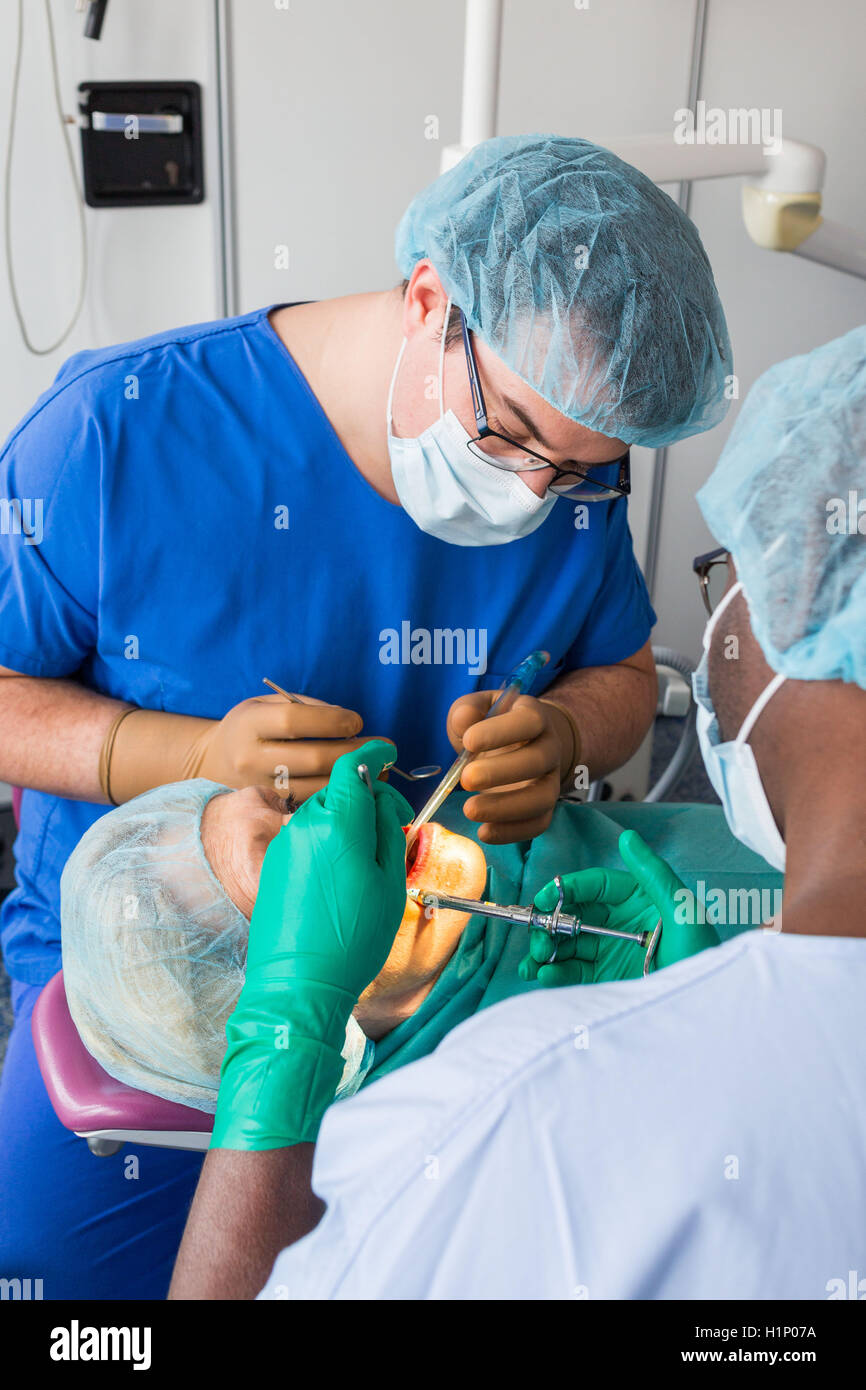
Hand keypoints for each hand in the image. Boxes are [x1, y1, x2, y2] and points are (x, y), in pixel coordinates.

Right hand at [183, 692, 389, 799]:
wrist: (212, 762)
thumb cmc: (253, 727)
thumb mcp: (268, 704)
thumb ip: (306, 708)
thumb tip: (351, 724)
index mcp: (250, 724)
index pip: (295, 721)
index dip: (332, 721)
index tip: (358, 720)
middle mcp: (251, 758)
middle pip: (312, 758)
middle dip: (355, 753)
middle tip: (386, 747)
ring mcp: (260, 789)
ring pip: (316, 788)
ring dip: (354, 780)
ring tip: (381, 770)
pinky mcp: (271, 811)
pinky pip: (311, 807)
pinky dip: (339, 799)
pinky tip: (359, 790)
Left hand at [211, 739, 412, 1149]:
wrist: (298, 984)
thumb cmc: (352, 938)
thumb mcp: (389, 883)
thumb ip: (388, 830)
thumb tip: (382, 802)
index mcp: (337, 824)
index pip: (353, 765)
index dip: (374, 753)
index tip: (390, 754)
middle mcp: (304, 825)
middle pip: (341, 792)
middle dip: (369, 801)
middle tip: (395, 829)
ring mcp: (284, 845)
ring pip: (324, 815)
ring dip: (348, 824)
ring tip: (370, 864)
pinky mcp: (274, 864)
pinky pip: (307, 838)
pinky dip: (329, 842)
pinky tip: (343, 878)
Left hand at [446, 691, 575, 843]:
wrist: (518, 744)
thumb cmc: (492, 725)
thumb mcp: (476, 708)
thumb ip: (466, 710)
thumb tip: (463, 721)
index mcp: (534, 716)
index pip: (529, 720)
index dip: (501, 731)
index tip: (468, 741)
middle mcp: (550, 747)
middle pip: (538, 760)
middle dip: (501, 772)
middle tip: (466, 779)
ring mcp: (550, 779)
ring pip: (542, 797)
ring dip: (506, 808)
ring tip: (470, 809)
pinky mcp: (545, 807)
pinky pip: (539, 823)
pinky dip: (513, 832)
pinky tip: (484, 831)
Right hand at [519, 829, 718, 985]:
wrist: (707, 1012)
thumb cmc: (702, 957)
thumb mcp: (683, 911)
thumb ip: (654, 874)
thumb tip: (627, 838)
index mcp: (638, 899)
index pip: (594, 886)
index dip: (565, 889)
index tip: (543, 899)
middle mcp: (621, 923)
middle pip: (573, 915)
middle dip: (549, 925)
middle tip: (538, 941)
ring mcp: (612, 952)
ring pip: (567, 945)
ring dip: (545, 952)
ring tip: (533, 965)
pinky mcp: (607, 979)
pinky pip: (573, 972)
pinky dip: (554, 974)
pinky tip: (545, 977)